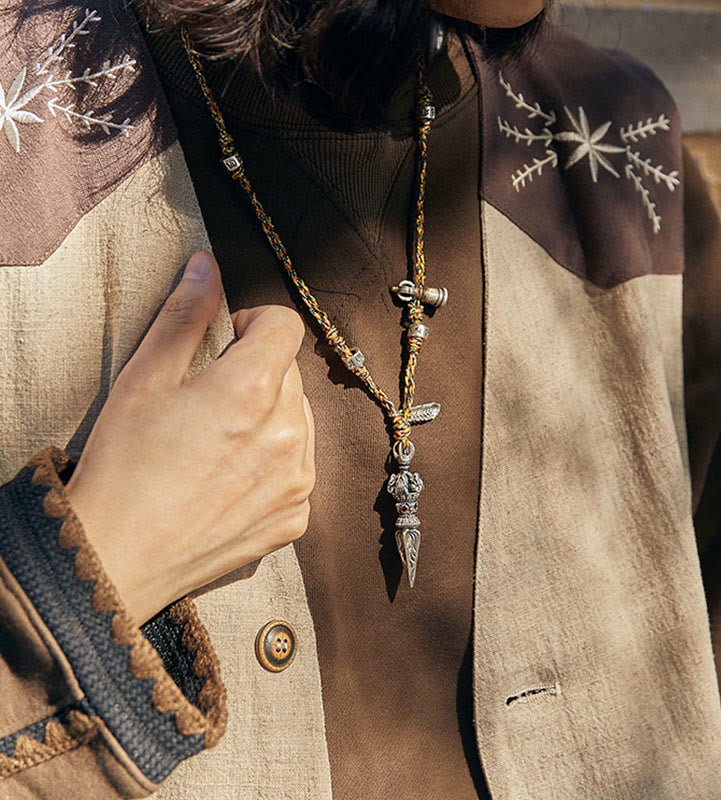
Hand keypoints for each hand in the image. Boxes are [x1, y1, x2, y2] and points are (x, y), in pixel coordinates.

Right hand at [65, 251, 314, 625]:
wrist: (118, 556)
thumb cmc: (124, 465)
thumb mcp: (144, 378)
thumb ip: (186, 314)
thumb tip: (208, 265)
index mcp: (252, 389)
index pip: (285, 326)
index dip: (255, 323)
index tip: (227, 339)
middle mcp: (288, 433)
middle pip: (291, 373)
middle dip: (258, 371)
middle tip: (210, 397)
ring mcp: (297, 479)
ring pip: (299, 419)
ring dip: (270, 416)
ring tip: (219, 440)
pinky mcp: (295, 515)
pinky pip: (298, 468)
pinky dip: (274, 462)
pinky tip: (231, 477)